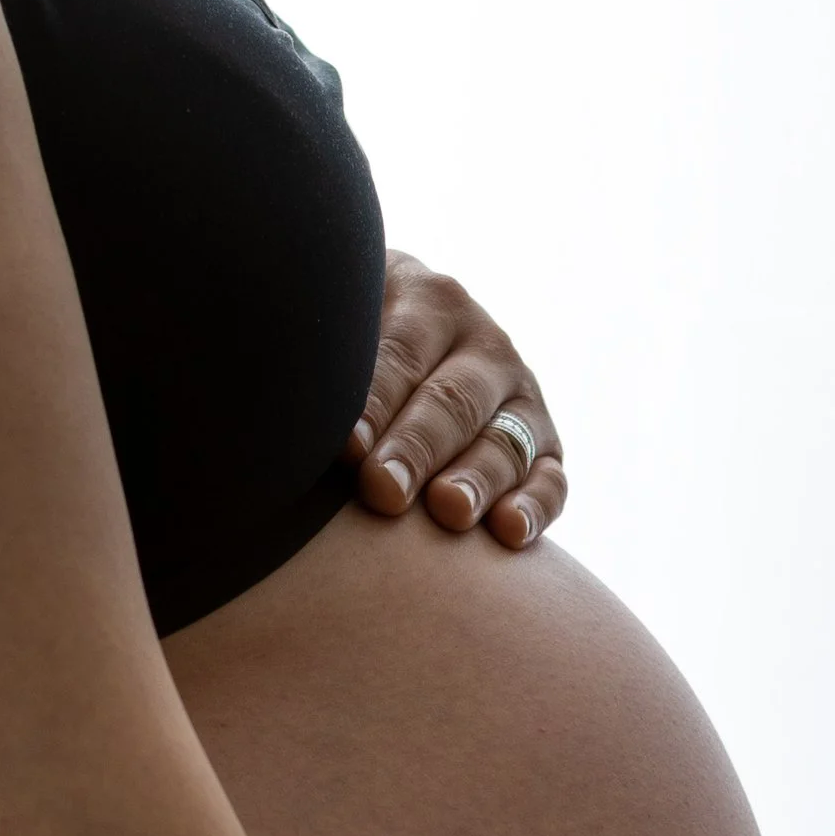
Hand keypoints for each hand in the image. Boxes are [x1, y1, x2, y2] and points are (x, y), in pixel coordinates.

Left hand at [347, 252, 565, 547]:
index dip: (372, 402)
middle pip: (451, 399)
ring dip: (476, 478)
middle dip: (417, 446)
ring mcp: (518, 394)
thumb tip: (285, 409)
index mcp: (426, 302)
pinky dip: (535, 505)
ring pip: (503, 439)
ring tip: (448, 511)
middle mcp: (481, 344)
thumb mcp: (340, 327)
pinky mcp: (544, 444)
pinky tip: (508, 533)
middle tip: (383, 489)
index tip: (346, 449)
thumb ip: (322, 359)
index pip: (399, 353)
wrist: (402, 337)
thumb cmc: (348, 345)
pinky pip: (549, 478)